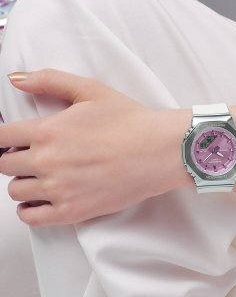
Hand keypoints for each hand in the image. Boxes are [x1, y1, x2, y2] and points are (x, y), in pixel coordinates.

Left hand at [0, 69, 191, 225]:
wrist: (159, 150)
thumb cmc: (130, 120)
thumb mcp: (91, 90)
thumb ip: (49, 80)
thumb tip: (15, 79)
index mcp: (47, 131)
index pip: (0, 138)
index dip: (5, 138)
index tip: (14, 139)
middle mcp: (47, 162)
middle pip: (5, 165)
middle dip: (15, 158)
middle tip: (36, 155)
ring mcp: (59, 190)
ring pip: (16, 190)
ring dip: (24, 181)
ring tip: (43, 175)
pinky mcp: (73, 211)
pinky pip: (31, 217)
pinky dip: (28, 209)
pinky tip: (39, 199)